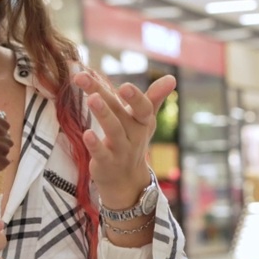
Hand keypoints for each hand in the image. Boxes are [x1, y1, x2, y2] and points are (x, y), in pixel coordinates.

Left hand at [72, 70, 175, 209]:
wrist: (126, 180)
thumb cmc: (132, 140)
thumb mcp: (144, 120)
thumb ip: (154, 98)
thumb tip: (172, 78)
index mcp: (143, 122)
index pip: (143, 108)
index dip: (136, 98)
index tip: (124, 86)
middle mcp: (134, 136)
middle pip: (120, 114)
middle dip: (104, 96)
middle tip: (88, 81)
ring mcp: (121, 151)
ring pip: (113, 132)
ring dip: (103, 115)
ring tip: (91, 99)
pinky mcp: (106, 163)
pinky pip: (102, 154)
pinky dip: (95, 144)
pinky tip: (86, 133)